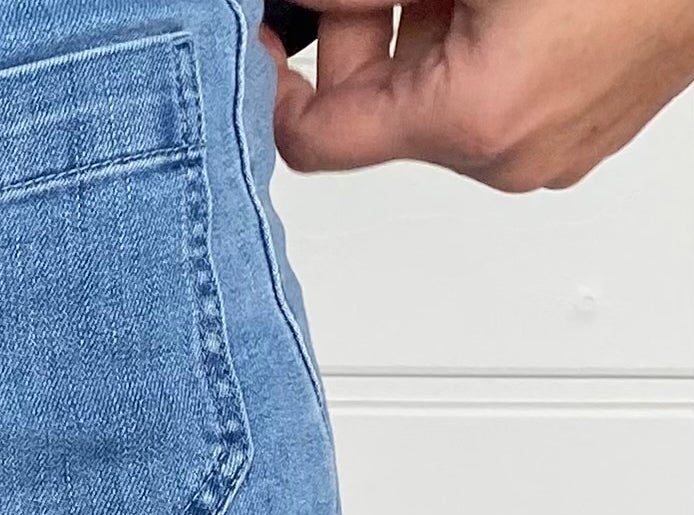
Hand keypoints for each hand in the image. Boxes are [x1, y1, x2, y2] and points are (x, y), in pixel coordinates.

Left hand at [268, 0, 693, 184]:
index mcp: (475, 119)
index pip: (317, 138)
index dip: (272, 84)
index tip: (260, 40)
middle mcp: (511, 156)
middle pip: (379, 112)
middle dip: (359, 30)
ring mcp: (556, 149)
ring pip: (440, 94)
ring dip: (421, 25)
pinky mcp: (588, 126)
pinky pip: (501, 91)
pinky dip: (477, 38)